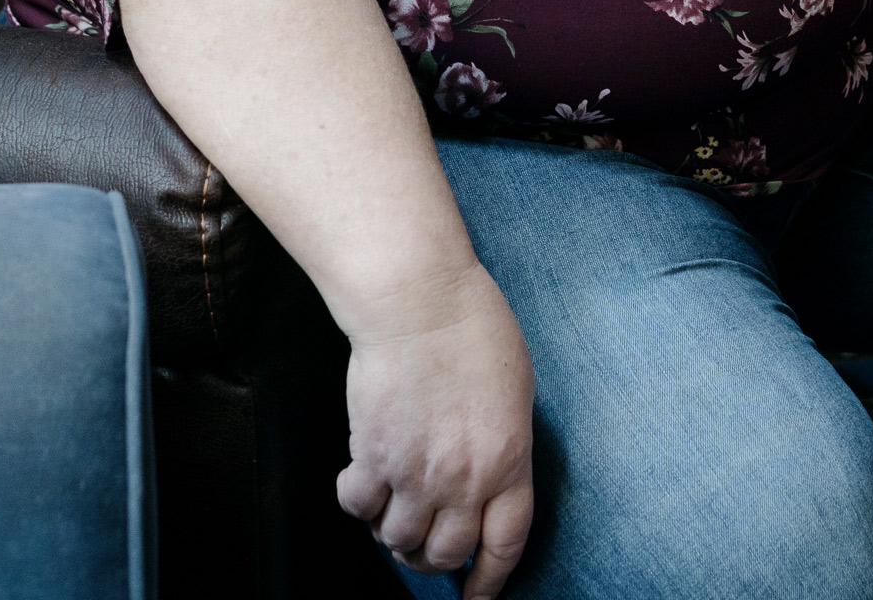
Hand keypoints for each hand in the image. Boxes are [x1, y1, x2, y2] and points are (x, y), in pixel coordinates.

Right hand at [337, 261, 537, 597]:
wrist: (419, 302)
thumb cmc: (472, 329)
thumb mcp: (515, 390)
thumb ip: (506, 443)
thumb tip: (492, 474)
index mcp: (509, 463)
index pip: (505, 545)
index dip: (488, 580)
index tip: (475, 595)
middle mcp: (464, 479)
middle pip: (445, 552)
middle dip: (432, 558)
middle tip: (422, 543)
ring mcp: (416, 473)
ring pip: (398, 538)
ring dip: (393, 531)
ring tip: (391, 506)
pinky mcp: (373, 456)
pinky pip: (359, 506)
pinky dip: (358, 503)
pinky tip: (360, 480)